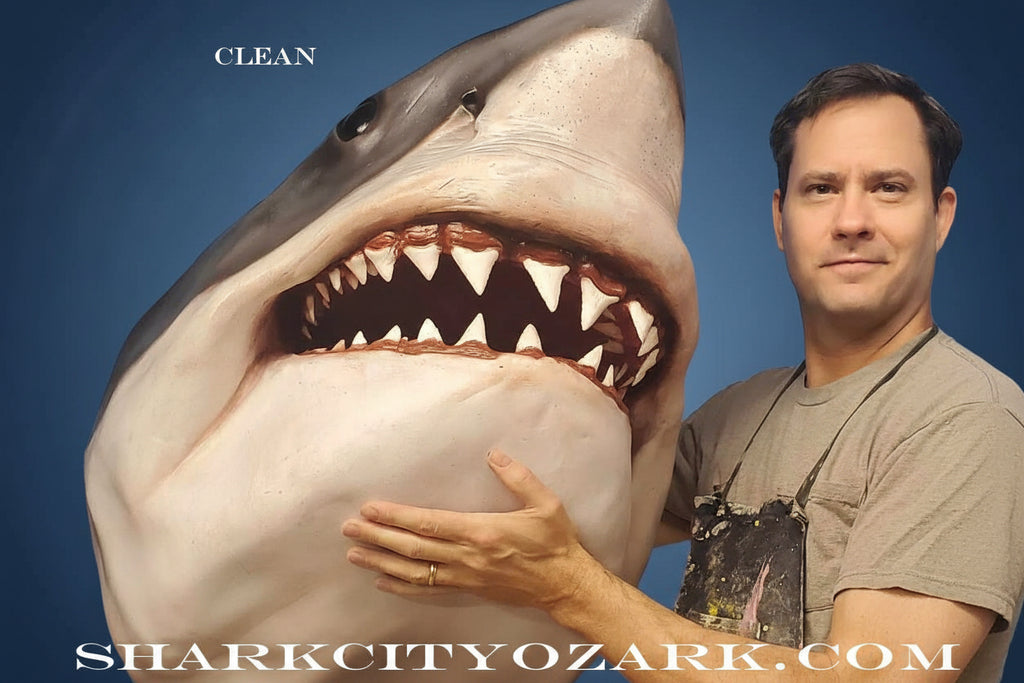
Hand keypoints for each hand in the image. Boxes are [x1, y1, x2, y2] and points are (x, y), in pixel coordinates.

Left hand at [342, 449, 592, 610]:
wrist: (565, 584)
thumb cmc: (555, 542)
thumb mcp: (546, 503)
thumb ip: (518, 477)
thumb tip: (493, 453)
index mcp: (481, 531)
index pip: (428, 523)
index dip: (396, 516)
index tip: (371, 508)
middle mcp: (467, 556)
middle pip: (412, 548)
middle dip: (377, 536)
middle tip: (348, 528)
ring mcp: (465, 576)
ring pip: (413, 571)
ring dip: (381, 561)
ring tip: (353, 553)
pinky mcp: (468, 589)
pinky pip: (428, 589)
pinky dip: (401, 586)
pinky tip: (381, 580)